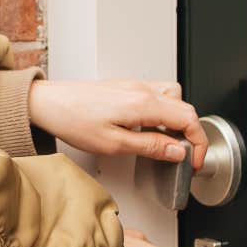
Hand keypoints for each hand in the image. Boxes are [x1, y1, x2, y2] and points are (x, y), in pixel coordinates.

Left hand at [25, 79, 208, 168]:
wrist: (48, 103)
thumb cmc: (73, 120)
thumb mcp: (114, 144)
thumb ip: (150, 147)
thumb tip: (178, 152)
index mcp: (143, 103)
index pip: (188, 118)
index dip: (198, 143)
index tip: (193, 161)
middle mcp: (142, 90)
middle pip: (185, 106)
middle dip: (191, 133)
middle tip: (182, 155)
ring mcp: (134, 86)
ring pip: (173, 97)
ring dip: (177, 119)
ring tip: (167, 141)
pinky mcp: (125, 87)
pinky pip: (156, 95)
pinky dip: (163, 111)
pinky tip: (149, 127)